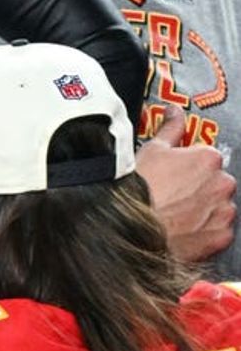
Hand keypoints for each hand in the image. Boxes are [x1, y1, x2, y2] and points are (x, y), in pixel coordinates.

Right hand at [135, 106, 236, 261]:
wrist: (127, 231)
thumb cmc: (136, 192)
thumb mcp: (150, 152)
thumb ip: (170, 129)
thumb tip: (173, 112)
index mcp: (209, 158)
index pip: (207, 161)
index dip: (187, 172)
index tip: (174, 181)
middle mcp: (222, 182)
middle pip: (215, 186)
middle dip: (198, 193)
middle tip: (173, 202)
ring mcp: (222, 212)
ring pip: (218, 210)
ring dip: (203, 214)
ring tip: (176, 220)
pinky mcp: (219, 238)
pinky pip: (218, 235)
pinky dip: (205, 235)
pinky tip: (183, 233)